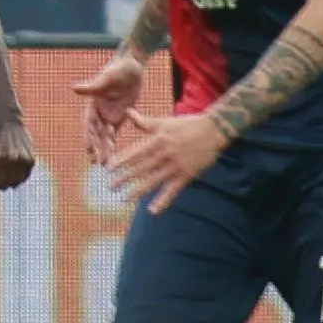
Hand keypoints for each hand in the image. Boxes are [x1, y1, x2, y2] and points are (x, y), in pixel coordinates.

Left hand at [0, 119, 35, 189]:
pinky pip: (25, 177)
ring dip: (10, 181)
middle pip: (4, 185)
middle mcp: (8, 159)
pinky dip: (20, 177)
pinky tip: (15, 170)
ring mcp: (20, 160)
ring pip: (16, 183)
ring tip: (7, 172)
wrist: (6, 123)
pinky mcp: (30, 159)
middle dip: (0, 182)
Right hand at [70, 54, 145, 165]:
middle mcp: (99, 112)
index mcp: (93, 104)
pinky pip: (116, 133)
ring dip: (105, 149)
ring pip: (105, 136)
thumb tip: (73, 88)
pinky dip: (114, 143)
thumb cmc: (119, 68)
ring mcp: (109, 115)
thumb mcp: (107, 77)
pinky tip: (115, 155)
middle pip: (96, 134)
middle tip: (99, 162)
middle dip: (97, 148)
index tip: (89, 150)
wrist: (132, 65)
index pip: (89, 124)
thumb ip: (92, 86)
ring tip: (106, 164)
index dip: (89, 137)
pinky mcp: (120, 116)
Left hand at [110, 110, 229, 213]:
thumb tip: (127, 112)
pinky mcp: (186, 175)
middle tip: (110, 186)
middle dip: (125, 177)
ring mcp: (175, 165)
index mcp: (157, 140)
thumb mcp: (164, 121)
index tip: (109, 168)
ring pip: (154, 180)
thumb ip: (145, 122)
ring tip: (125, 199)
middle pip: (141, 168)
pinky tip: (153, 210)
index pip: (135, 152)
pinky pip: (173, 190)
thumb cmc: (187, 124)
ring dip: (139, 190)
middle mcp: (164, 153)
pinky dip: (163, 200)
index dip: (121, 161)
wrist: (214, 130)